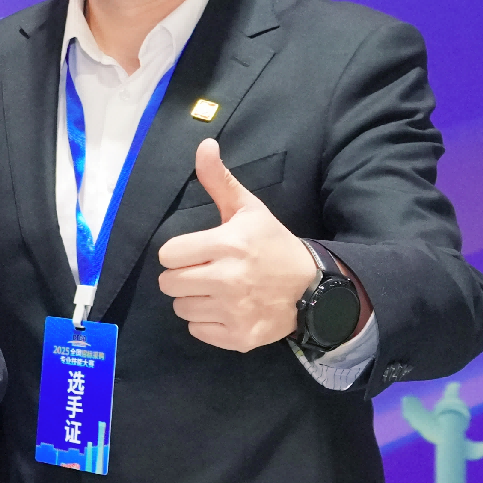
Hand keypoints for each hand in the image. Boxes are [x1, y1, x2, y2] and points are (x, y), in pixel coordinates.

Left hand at [156, 140, 320, 351]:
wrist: (314, 289)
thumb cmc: (273, 245)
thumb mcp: (249, 210)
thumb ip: (220, 180)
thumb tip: (203, 145)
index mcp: (228, 244)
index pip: (168, 254)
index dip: (178, 252)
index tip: (196, 252)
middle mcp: (229, 279)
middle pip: (169, 283)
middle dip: (182, 276)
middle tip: (204, 272)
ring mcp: (235, 311)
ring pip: (181, 308)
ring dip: (193, 300)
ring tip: (217, 291)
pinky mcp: (239, 337)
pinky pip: (198, 331)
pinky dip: (207, 323)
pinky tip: (226, 309)